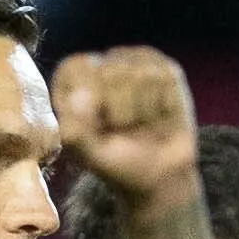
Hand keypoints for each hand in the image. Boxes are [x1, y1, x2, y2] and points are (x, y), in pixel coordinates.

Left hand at [52, 44, 198, 202]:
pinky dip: (163, 106)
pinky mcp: (164, 68)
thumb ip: (76, 132)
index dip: (89, 102)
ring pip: (140, 75)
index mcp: (73, 80)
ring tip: (141, 124)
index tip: (97, 127)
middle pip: (109, 72)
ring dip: (143, 113)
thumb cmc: (118, 163)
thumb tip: (80, 96)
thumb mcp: (89, 156)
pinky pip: (165, 79)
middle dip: (119, 112)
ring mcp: (135, 61)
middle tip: (123, 130)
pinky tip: (160, 116)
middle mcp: (102, 62)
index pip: (74, 69)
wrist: (158, 176)